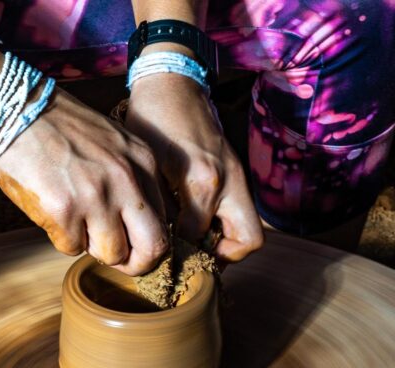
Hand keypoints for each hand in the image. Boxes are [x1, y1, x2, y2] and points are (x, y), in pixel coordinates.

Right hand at [0, 90, 168, 275]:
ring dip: (92, 246)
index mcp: (143, 162)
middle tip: (119, 262)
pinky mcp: (64, 211)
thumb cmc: (59, 128)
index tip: (132, 245)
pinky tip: (51, 209)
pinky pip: (72, 247)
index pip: (165, 221)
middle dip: (137, 264)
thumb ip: (131, 178)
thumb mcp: (112, 142)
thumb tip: (137, 225)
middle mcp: (126, 180)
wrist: (14, 110)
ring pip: (111, 254)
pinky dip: (61, 237)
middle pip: (153, 247)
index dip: (148, 242)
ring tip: (75, 221)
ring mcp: (96, 197)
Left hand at [125, 67, 262, 262]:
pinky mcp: (238, 170)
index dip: (179, 251)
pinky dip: (223, 223)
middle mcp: (227, 182)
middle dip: (223, 257)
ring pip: (249, 230)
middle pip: (247, 242)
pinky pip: (240, 211)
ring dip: (225, 242)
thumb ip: (156, 206)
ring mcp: (237, 176)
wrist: (172, 83)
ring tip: (194, 243)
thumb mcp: (145, 166)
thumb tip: (158, 242)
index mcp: (202, 181)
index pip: (197, 239)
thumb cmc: (151, 120)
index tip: (163, 253)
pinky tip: (196, 221)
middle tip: (193, 257)